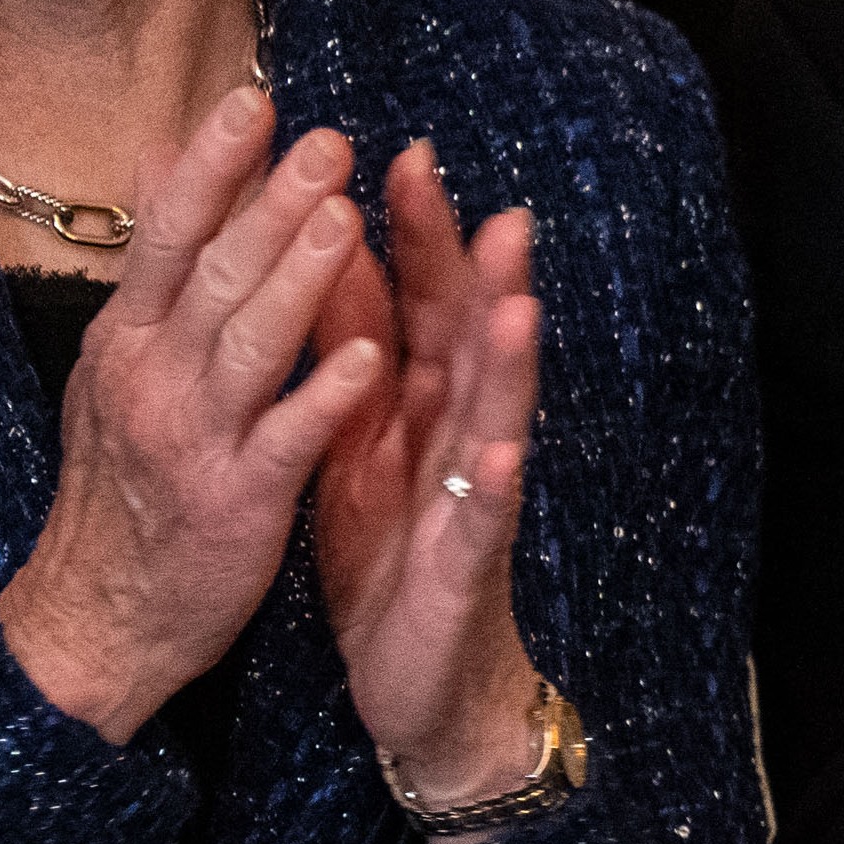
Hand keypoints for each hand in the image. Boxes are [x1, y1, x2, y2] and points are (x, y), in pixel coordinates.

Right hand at [0, 89, 387, 744]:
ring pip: (248, 345)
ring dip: (299, 281)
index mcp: (130, 340)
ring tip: (346, 221)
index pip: (169, 235)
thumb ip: (158, 272)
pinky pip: (286, 440)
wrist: (100, 613)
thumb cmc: (132, 480)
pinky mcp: (236, 502)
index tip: (256, 100)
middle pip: (212, 275)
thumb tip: (161, 165)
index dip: (213, 167)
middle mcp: (153, 378)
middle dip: (269, 205)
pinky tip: (371, 357)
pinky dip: (326, 397)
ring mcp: (194, 438)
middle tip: (327, 142)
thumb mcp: (124, 368)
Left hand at [305, 141, 557, 825]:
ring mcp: (470, 508)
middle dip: (481, 281)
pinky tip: (500, 446)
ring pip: (496, 424)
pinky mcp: (463, 573)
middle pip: (472, 351)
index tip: (404, 154)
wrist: (423, 688)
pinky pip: (480, 524)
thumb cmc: (388, 565)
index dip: (418, 238)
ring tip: (516, 306)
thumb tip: (327, 257)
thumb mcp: (353, 447)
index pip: (421, 310)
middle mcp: (456, 448)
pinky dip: (493, 484)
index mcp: (416, 414)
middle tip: (494, 206)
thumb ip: (348, 358)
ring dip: (509, 367)